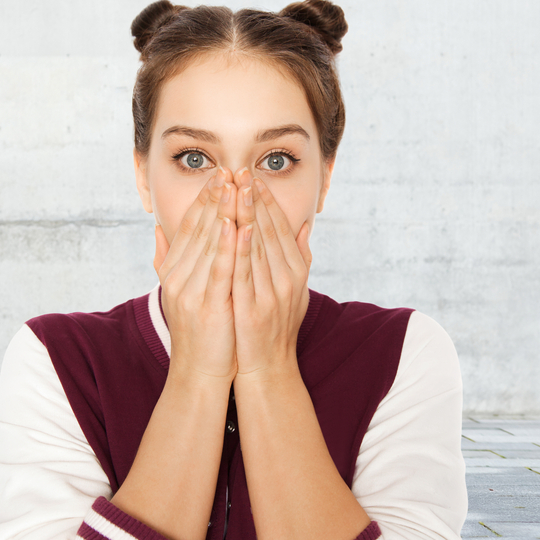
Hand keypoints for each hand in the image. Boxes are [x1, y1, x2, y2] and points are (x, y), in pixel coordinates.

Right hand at [153, 167, 238, 383]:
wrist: (199, 374)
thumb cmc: (199, 332)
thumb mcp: (178, 291)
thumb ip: (167, 260)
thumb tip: (158, 231)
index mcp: (173, 271)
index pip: (189, 226)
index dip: (204, 199)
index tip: (219, 175)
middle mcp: (178, 277)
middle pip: (200, 229)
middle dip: (216, 197)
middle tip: (230, 169)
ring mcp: (191, 291)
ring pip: (210, 244)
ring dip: (224, 212)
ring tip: (236, 186)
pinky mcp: (208, 306)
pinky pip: (220, 270)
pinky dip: (229, 246)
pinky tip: (237, 224)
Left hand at [231, 169, 311, 378]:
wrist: (268, 370)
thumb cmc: (277, 328)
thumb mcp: (295, 290)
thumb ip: (300, 257)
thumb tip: (304, 225)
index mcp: (296, 271)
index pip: (281, 227)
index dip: (267, 200)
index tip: (254, 176)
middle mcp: (288, 279)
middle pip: (270, 231)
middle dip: (255, 199)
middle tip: (242, 170)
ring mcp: (272, 294)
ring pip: (258, 245)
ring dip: (246, 214)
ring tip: (236, 188)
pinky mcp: (253, 308)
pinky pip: (245, 272)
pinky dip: (240, 248)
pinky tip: (234, 227)